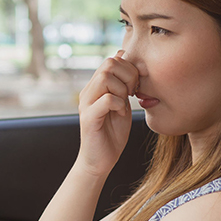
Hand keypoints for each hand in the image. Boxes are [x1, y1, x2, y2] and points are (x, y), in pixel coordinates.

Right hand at [76, 50, 139, 176]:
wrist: (100, 161)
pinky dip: (119, 104)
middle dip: (128, 76)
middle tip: (132, 94)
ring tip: (125, 104)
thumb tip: (123, 58)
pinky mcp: (88, 118)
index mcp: (96, 87)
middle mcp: (88, 91)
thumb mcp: (122, 104)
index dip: (129, 69)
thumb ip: (123, 85)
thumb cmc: (112, 134)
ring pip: (105, 78)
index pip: (112, 60)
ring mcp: (86, 104)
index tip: (135, 88)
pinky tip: (121, 114)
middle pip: (109, 64)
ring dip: (122, 90)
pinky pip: (106, 99)